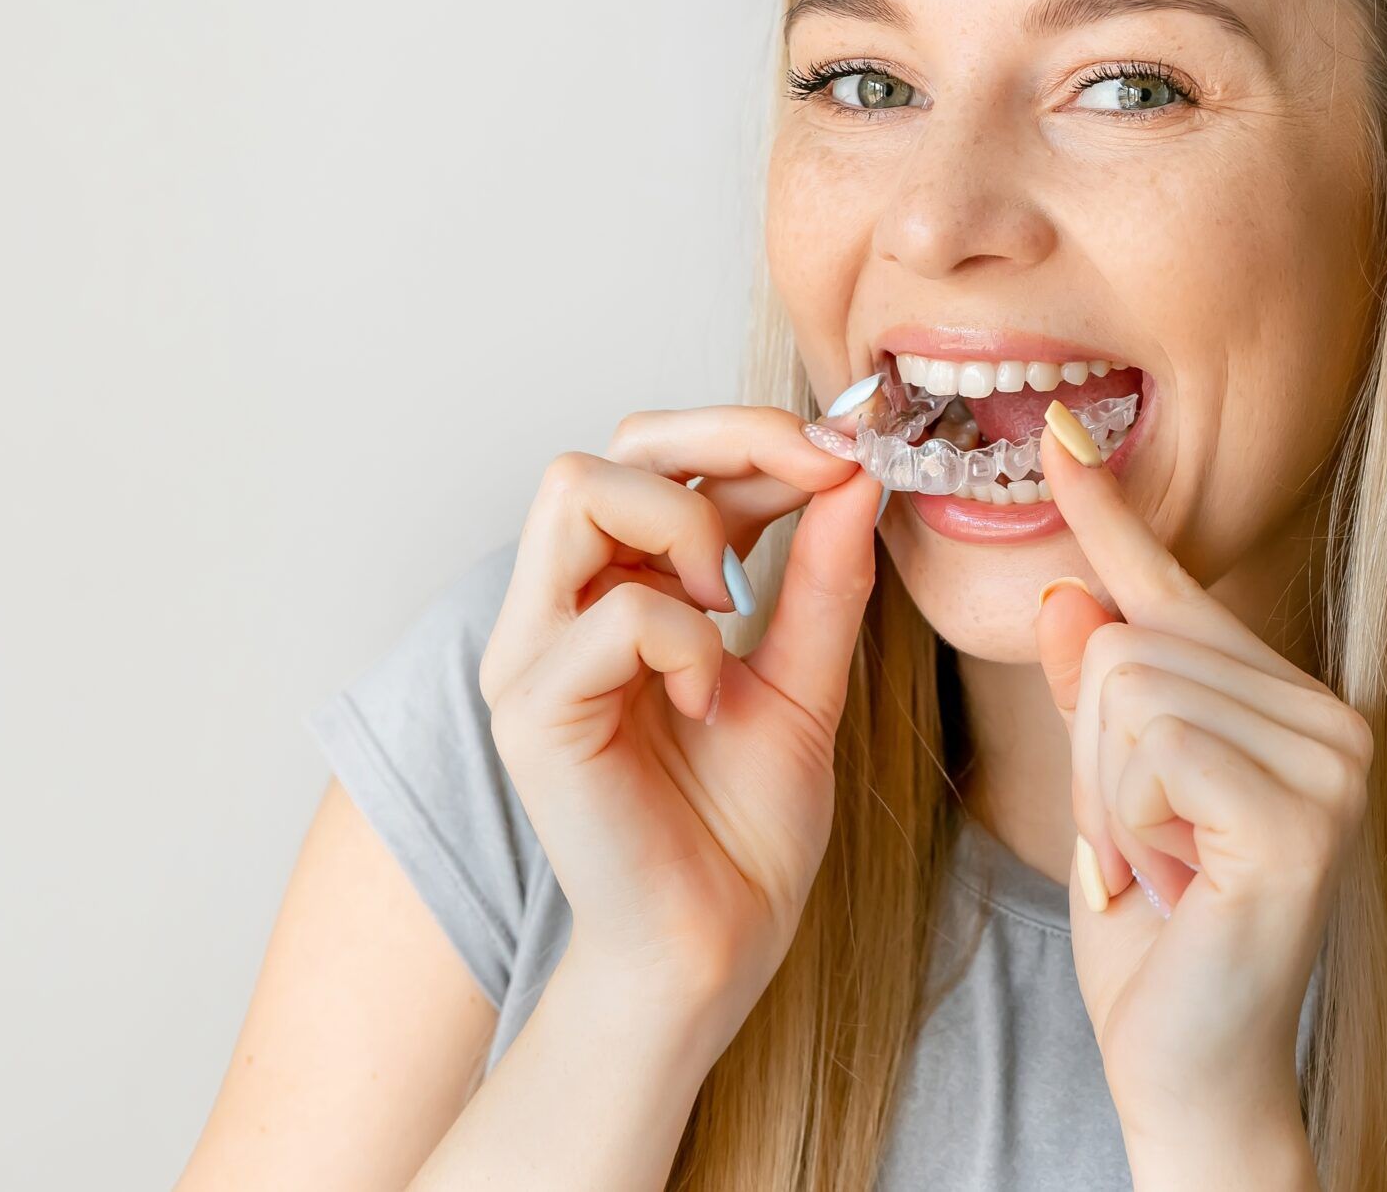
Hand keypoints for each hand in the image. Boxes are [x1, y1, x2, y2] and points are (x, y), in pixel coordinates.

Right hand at [477, 406, 878, 1048]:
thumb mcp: (807, 682)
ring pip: (577, 488)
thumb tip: (856, 472)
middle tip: (814, 481)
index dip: (751, 436)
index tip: (843, 457)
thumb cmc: (744, 832)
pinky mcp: (532, 710)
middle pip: (605, 447)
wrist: (716, 949)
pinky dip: (687, 639)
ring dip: (688, 524)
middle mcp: (555, 611)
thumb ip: (823, 577)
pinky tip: (710, 699)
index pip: (652, 456)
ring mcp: (530, 655)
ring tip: (733, 608)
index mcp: (613, 594)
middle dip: (725, 440)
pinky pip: (613, 612)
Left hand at [1034, 418, 1371, 1167]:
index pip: (1176, 593)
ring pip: (1130, 686)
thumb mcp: (1106, 794)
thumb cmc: (1153, 943)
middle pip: (1131, 638)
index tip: (1060, 434)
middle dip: (1096, 757)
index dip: (1110, 516)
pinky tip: (1174, 882)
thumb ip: (1098, 695)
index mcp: (1292, 704)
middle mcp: (1334, 718)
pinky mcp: (1300, 815)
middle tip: (1142, 853)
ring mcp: (1331, 765)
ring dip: (1110, 797)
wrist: (1187, 1073)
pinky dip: (1129, 820)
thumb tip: (1070, 593)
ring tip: (1160, 871)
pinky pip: (1152, 746)